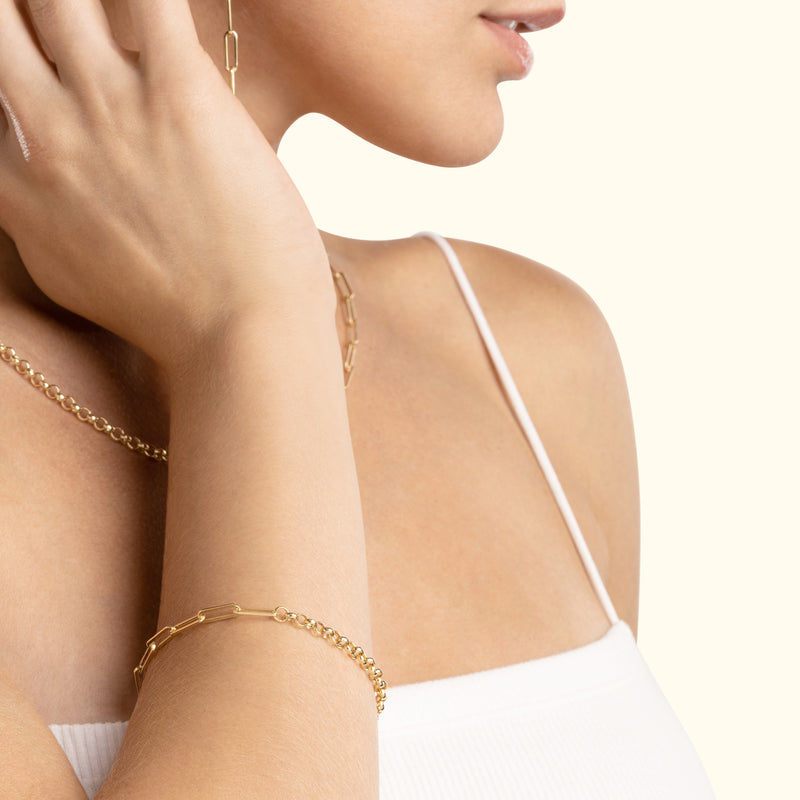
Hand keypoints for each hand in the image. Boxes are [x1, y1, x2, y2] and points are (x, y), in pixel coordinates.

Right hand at [0, 0, 328, 364]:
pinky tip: (159, 2)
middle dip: (17, 13)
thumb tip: (32, 188)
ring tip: (96, 9)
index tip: (22, 51)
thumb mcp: (75, 279)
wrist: (244, 339)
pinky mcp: (179, 94)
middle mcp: (46, 137)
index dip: (6, 58)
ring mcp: (108, 110)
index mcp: (19, 189)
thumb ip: (41, 223)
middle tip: (48, 16)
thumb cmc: (180, 319)